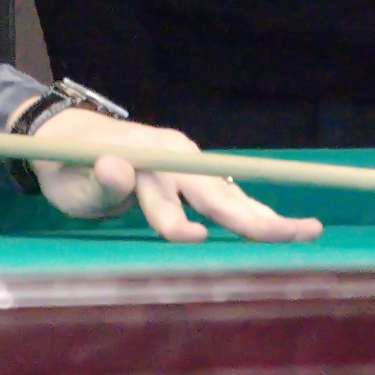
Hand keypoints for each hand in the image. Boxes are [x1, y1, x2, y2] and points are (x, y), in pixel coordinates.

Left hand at [20, 106, 322, 243]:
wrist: (67, 136)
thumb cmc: (68, 166)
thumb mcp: (73, 178)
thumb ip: (99, 180)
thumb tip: (116, 167)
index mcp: (146, 157)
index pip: (168, 194)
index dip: (179, 219)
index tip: (194, 238)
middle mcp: (174, 156)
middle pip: (217, 193)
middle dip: (255, 218)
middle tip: (297, 234)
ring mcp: (186, 161)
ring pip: (229, 193)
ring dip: (265, 214)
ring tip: (307, 231)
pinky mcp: (190, 170)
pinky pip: (225, 193)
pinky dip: (251, 210)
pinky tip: (276, 226)